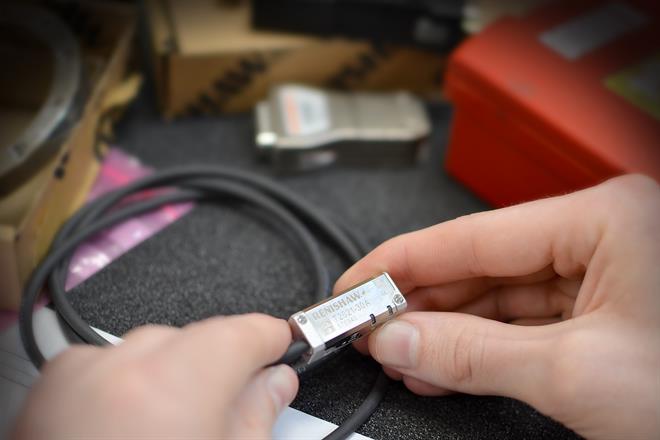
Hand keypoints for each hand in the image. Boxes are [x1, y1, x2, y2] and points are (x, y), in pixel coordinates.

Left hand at [13, 314, 297, 438]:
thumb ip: (258, 418)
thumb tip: (275, 385)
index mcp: (173, 388)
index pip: (240, 332)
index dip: (269, 339)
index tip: (279, 345)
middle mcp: (116, 374)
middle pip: (192, 340)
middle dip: (219, 366)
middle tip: (236, 405)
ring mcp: (74, 383)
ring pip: (146, 352)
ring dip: (170, 378)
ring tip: (173, 432)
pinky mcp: (43, 399)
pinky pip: (103, 370)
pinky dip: (126, 389)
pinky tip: (131, 433)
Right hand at [335, 174, 659, 438]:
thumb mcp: (575, 373)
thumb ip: (474, 353)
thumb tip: (401, 339)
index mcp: (605, 219)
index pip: (471, 236)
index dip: (403, 262)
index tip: (357, 283)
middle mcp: (603, 234)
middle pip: (482, 263)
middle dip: (422, 302)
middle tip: (371, 326)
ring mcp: (605, 271)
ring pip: (500, 295)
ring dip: (447, 328)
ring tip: (400, 354)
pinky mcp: (605, 308)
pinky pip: (524, 320)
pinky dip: (481, 345)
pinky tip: (443, 362)